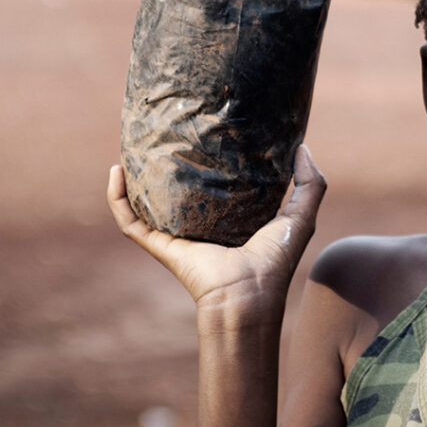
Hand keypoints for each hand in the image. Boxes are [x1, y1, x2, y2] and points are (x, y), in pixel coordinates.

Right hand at [107, 145, 326, 310]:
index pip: (213, 184)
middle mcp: (198, 224)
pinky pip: (128, 220)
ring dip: (132, 179)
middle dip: (164, 164)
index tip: (204, 130)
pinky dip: (117, 198)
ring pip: (144, 202)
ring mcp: (175, 234)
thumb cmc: (275, 260)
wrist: (248, 296)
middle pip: (175, 191)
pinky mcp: (159, 245)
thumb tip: (302, 146)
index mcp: (229, 217)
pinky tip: (116, 171)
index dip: (208, 159)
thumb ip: (311, 183)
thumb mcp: (300, 215)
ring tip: (130, 148)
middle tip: (162, 132)